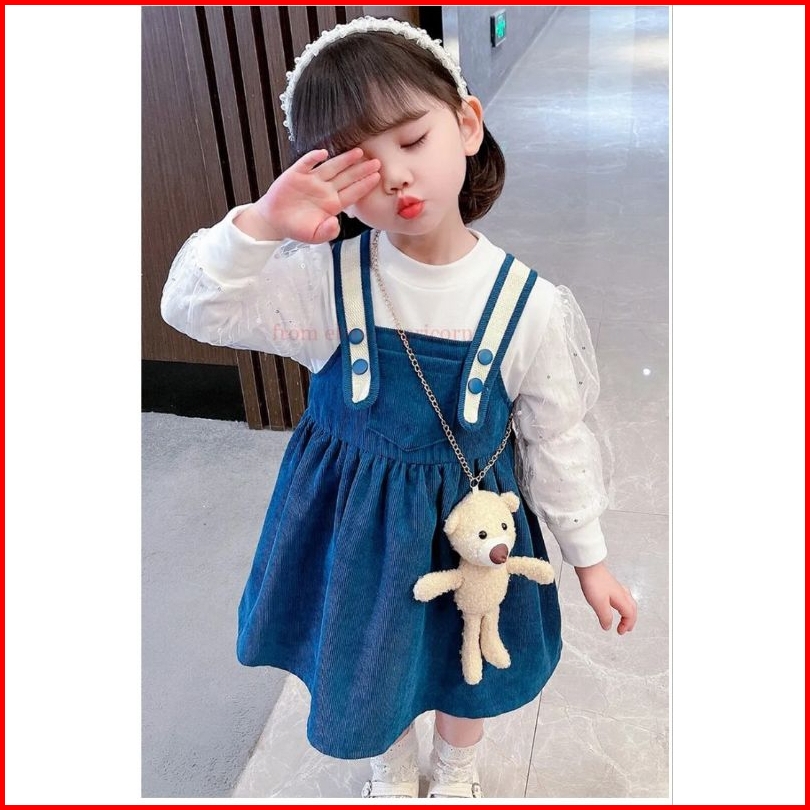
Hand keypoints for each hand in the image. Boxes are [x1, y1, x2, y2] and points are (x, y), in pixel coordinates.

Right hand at [238, 148, 380, 242]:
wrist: (275, 221)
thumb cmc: (296, 228)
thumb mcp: (315, 236)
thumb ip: (328, 232)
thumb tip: (336, 223)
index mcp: (332, 204)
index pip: (352, 193)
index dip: (364, 185)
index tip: (377, 177)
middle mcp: (325, 190)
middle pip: (346, 177)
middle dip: (361, 170)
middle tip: (376, 162)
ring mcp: (312, 181)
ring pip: (331, 167)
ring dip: (344, 160)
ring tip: (359, 152)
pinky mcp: (296, 174)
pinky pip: (307, 163)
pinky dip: (314, 158)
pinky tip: (323, 153)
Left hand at [574, 561, 636, 634]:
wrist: (588, 565)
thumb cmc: (594, 581)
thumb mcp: (599, 604)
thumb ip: (605, 617)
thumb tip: (608, 626)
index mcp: (622, 599)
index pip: (630, 615)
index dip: (626, 625)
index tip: (619, 632)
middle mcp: (621, 593)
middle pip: (632, 608)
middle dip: (631, 620)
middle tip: (627, 628)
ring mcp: (616, 587)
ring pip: (627, 601)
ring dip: (627, 611)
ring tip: (623, 617)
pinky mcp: (609, 584)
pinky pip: (620, 596)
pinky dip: (621, 604)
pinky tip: (613, 603)